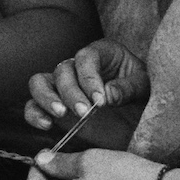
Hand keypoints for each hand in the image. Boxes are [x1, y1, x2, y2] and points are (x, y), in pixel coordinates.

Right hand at [25, 39, 149, 131]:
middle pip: (62, 71)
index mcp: (102, 54)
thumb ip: (129, 89)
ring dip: (47, 98)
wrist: (140, 119)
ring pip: (39, 83)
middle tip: (84, 113)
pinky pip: (33, 105)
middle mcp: (77, 66)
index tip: (100, 101)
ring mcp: (62, 87)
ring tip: (61, 114)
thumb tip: (107, 94)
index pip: (86, 57)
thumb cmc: (145, 97)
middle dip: (71, 92)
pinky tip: (47, 125)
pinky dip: (34, 114)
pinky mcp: (53, 107)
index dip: (89, 78)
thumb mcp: (146, 90)